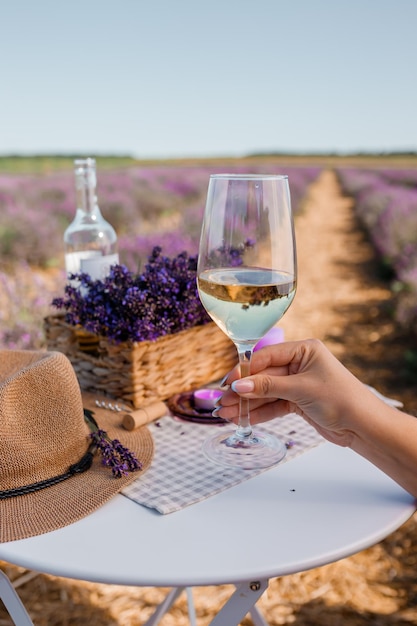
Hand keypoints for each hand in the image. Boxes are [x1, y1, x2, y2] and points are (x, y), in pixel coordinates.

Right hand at [216, 339, 382, 447]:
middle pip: (263, 376)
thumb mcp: (301, 389)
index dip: (246, 371)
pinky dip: (259, 412)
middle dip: (243, 390)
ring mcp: (298, 383)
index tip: (229, 384)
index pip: (266, 356)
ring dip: (247, 404)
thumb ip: (268, 387)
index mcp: (304, 350)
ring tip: (225, 414)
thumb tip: (238, 386)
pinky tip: (242, 419)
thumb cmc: (341, 399)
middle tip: (222, 402)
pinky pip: (273, 404)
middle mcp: (300, 364)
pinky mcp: (298, 402)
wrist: (364, 426)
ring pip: (266, 392)